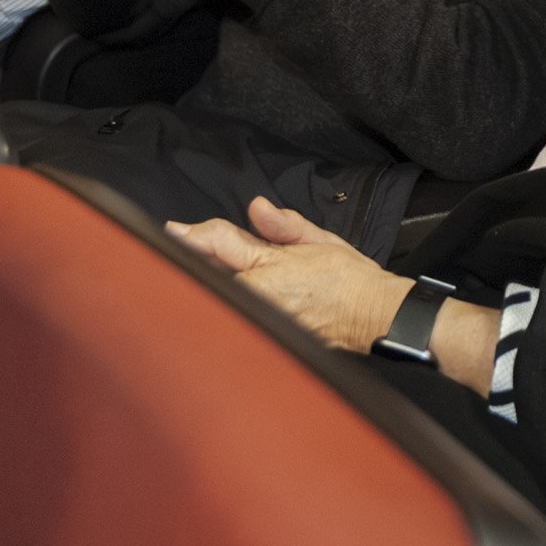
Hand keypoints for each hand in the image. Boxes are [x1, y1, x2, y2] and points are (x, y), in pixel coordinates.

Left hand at [168, 198, 411, 350]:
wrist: (372, 315)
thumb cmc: (349, 279)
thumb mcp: (318, 240)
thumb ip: (282, 225)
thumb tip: (257, 208)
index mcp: (267, 270)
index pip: (219, 246)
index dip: (194, 236)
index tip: (173, 230)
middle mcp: (257, 298)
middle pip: (209, 276)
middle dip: (194, 262)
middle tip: (185, 248)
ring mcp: (258, 321)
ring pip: (218, 300)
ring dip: (205, 286)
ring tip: (198, 274)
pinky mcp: (264, 337)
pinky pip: (233, 319)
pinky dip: (223, 307)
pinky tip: (220, 301)